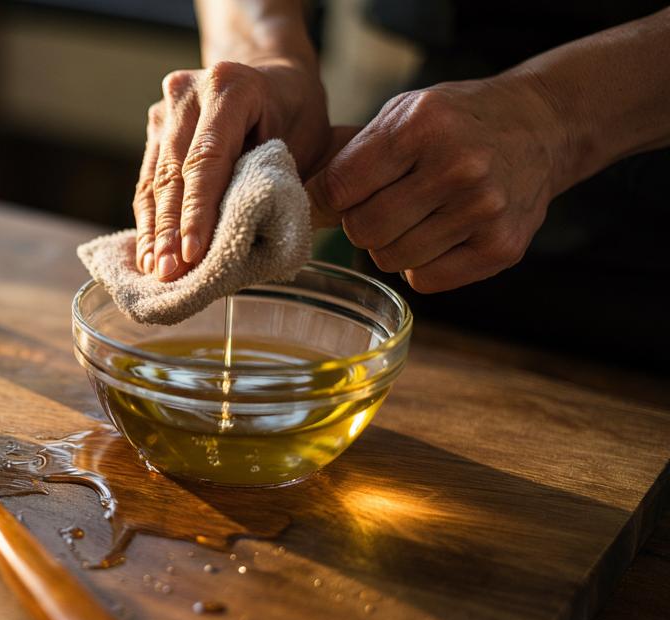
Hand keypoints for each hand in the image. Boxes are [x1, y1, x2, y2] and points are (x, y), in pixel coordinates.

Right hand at [134, 60, 329, 281]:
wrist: (271, 77)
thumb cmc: (295, 113)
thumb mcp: (301, 141)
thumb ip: (271, 181)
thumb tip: (241, 238)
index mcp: (230, 87)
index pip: (207, 158)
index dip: (198, 210)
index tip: (192, 253)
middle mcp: (188, 93)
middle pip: (173, 172)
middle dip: (170, 229)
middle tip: (168, 274)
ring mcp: (165, 109)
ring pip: (154, 180)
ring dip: (155, 230)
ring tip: (154, 270)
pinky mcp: (154, 129)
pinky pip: (148, 181)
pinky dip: (150, 219)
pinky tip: (149, 253)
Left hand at [309, 76, 565, 292]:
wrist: (543, 127)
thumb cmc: (457, 121)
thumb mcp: (403, 114)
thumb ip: (350, 158)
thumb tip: (301, 207)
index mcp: (423, 126)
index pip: (340, 188)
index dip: (329, 198)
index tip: (339, 196)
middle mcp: (457, 168)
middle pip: (362, 230)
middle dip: (360, 222)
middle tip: (383, 204)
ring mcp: (484, 210)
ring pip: (390, 259)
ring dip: (391, 244)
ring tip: (418, 215)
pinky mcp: (501, 247)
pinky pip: (425, 280)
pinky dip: (422, 264)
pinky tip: (442, 233)